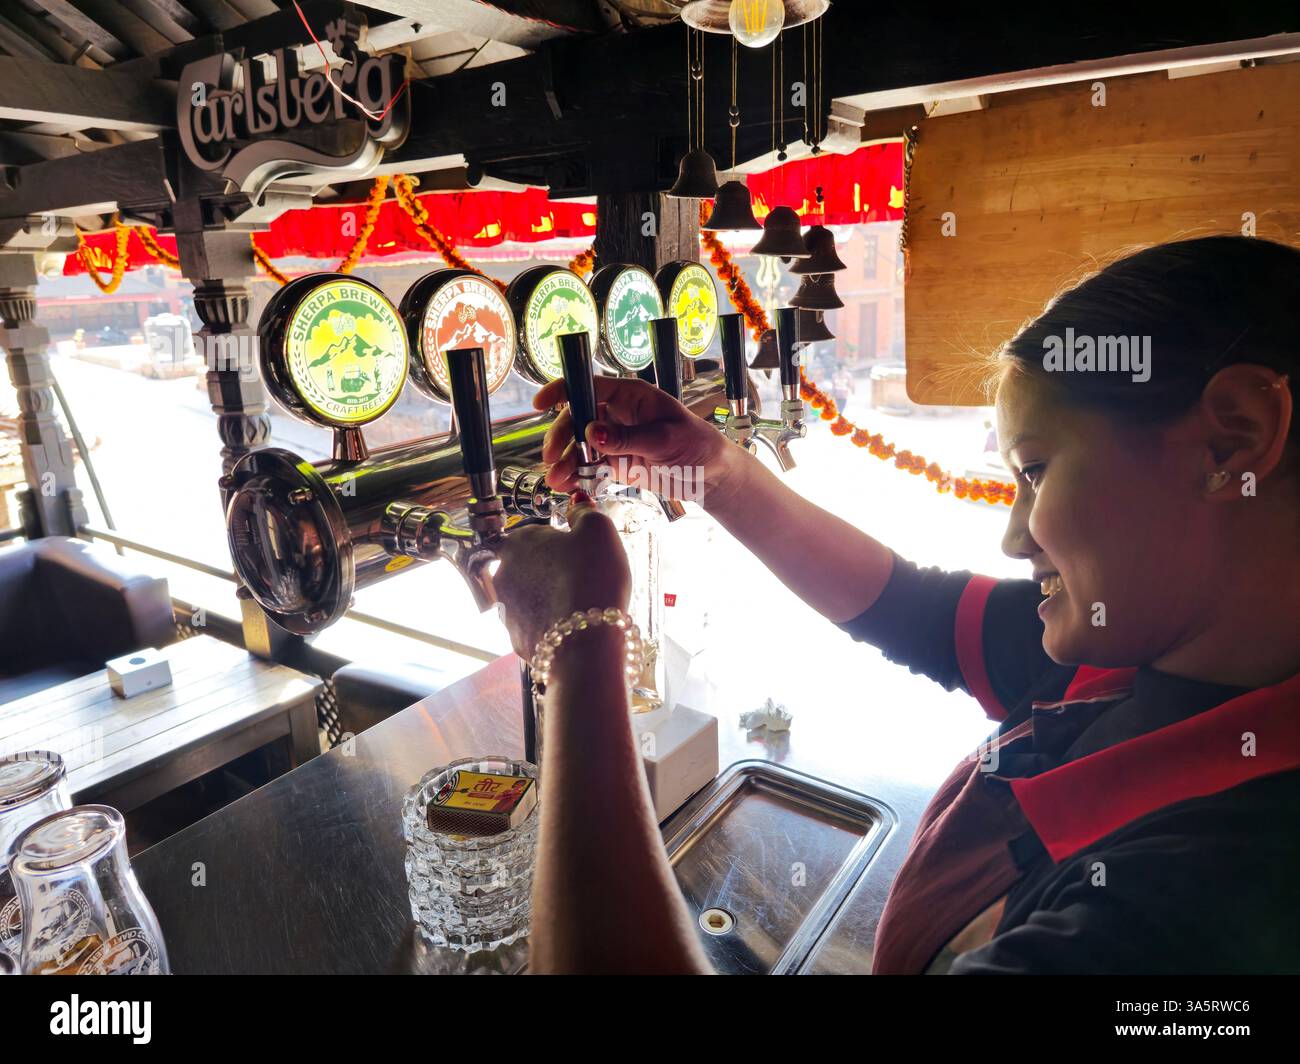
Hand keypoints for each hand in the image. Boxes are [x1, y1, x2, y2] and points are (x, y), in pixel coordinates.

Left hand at [492, 495, 630, 659]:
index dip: (559, 541)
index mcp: (516, 542)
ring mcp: (506, 610)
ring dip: (550, 597)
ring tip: (579, 604)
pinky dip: (551, 623)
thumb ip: (584, 512)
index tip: (577, 551)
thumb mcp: (599, 530)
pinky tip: (572, 625)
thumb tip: (577, 505)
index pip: (533, 533)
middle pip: (530, 566)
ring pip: (531, 596)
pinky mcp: (517, 638)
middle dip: (552, 570)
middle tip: (582, 578)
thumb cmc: (592, 578)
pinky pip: (536, 624)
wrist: (585, 641)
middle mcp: (503, 575)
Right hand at [533, 376, 742, 503]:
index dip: (563, 390)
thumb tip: (593, 432)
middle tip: (552, 456)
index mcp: (631, 396)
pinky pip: (589, 466)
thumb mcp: (665, 441)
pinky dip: (576, 475)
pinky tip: (566, 484)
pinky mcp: (615, 462)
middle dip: (561, 436)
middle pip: (577, 418)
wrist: (711, 476)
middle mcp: (618, 414)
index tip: (541, 401)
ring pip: (580, 445)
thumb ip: (628, 438)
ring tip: (556, 479)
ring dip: (565, 461)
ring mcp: (615, 438)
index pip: (591, 387)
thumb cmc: (697, 446)